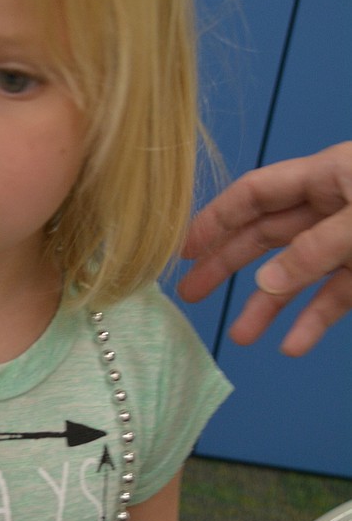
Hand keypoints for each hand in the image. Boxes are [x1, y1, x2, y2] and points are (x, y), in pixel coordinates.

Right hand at [179, 142, 351, 353]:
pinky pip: (334, 295)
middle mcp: (333, 206)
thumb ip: (315, 250)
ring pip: (298, 273)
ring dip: (269, 305)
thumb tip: (265, 284)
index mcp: (327, 175)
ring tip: (242, 337)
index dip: (216, 219)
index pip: (255, 194)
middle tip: (191, 294)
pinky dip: (314, 321)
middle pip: (266, 235)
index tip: (185, 250)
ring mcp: (351, 240)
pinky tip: (293, 345)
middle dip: (228, 264)